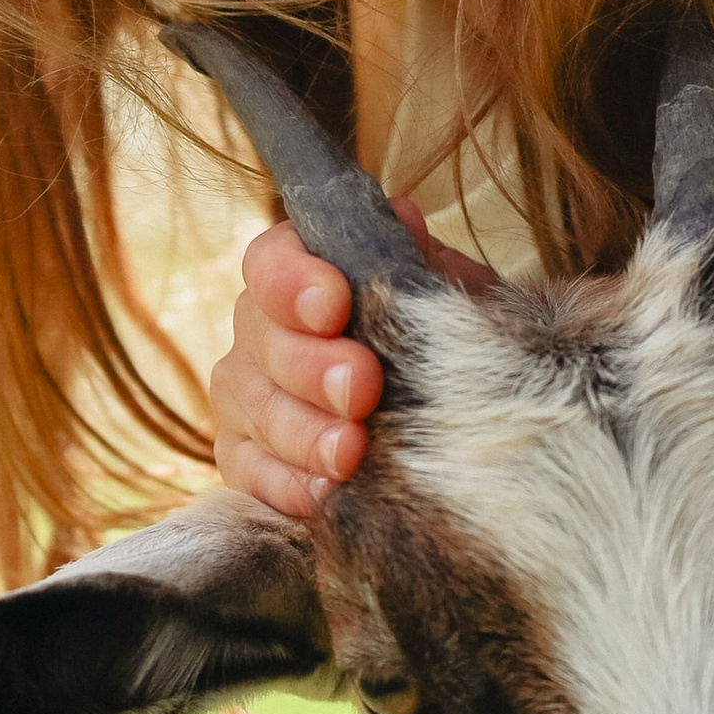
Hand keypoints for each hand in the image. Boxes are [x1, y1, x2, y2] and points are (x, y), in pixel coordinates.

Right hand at [210, 204, 488, 520]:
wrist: (467, 416)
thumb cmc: (448, 342)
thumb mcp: (453, 296)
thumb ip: (423, 263)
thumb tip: (404, 220)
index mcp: (303, 272)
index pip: (272, 261)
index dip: (295, 281)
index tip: (335, 304)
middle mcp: (262, 328)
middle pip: (259, 337)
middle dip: (309, 365)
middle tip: (360, 388)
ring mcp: (247, 394)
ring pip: (250, 406)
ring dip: (301, 431)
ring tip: (350, 452)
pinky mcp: (247, 458)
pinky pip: (248, 472)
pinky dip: (284, 484)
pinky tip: (324, 493)